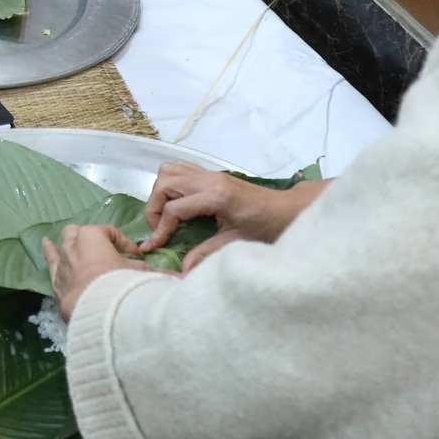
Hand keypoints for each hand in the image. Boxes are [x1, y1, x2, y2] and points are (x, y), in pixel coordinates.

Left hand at [40, 223, 149, 320]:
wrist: (98, 311)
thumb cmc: (119, 285)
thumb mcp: (141, 274)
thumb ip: (156, 273)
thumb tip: (179, 278)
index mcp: (93, 236)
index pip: (109, 232)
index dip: (124, 242)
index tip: (136, 255)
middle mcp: (73, 245)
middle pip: (79, 233)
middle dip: (91, 239)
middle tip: (104, 251)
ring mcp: (62, 262)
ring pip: (63, 245)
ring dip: (70, 246)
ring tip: (71, 244)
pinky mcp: (55, 282)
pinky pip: (51, 263)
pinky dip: (51, 254)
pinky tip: (47, 245)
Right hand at [142, 162, 326, 272]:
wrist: (286, 209)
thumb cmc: (265, 226)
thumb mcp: (235, 243)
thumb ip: (206, 253)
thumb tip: (182, 270)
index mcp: (216, 196)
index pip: (174, 210)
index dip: (160, 230)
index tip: (153, 247)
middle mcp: (209, 179)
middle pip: (165, 185)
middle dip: (154, 208)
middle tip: (160, 230)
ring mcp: (209, 173)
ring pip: (169, 171)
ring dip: (160, 193)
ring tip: (165, 215)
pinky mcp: (211, 173)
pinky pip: (180, 168)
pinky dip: (171, 183)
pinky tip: (176, 203)